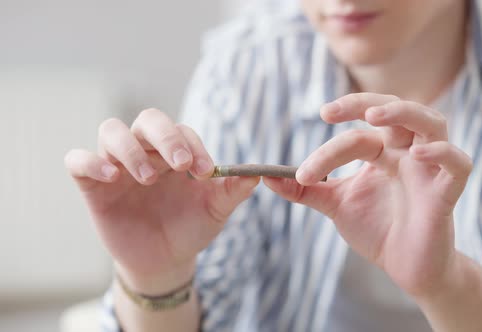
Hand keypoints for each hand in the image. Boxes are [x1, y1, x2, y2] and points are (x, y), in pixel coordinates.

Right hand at [65, 109, 258, 292]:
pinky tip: (111, 176)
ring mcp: (118, 165)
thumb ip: (232, 191)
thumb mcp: (215, 211)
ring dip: (131, 149)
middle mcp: (146, 151)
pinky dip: (90, 162)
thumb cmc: (191, 228)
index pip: (182, 132)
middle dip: (165, 137)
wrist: (165, 260)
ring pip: (111, 131)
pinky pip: (78, 161)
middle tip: (180, 164)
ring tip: (149, 178)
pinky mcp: (93, 185)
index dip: (193, 145)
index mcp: (176, 152)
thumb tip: (256, 173)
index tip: (206, 171)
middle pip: (148, 120)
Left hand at [264, 93, 471, 298]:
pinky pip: (458, 164)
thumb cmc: (377, 230)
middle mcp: (407, 152)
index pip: (357, 135)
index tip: (301, 172)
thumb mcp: (335, 204)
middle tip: (330, 111)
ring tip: (374, 116)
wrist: (406, 268)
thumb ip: (305, 189)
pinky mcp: (448, 192)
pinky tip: (419, 153)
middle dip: (364, 104)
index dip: (328, 148)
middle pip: (396, 110)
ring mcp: (430, 169)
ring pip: (432, 123)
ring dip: (405, 112)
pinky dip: (443, 153)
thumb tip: (266, 176)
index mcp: (383, 151)